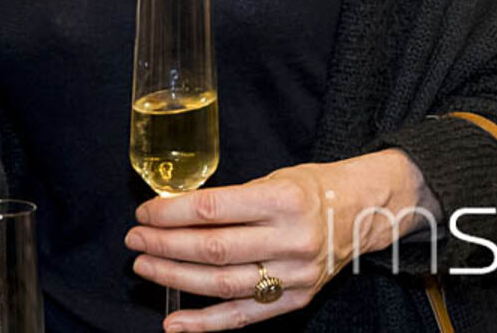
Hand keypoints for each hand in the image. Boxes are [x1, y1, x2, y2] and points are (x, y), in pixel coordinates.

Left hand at [124, 150, 435, 329]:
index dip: (171, 213)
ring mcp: (294, 275)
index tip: (145, 212)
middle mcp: (290, 239)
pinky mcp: (295, 300)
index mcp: (282, 200)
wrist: (361, 212)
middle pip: (213, 248)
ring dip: (175, 277)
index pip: (213, 209)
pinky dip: (204, 323)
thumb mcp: (272, 178)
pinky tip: (173, 322)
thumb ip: (229, 199)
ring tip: (144, 266)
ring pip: (222, 284)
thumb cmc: (309, 189)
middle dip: (165, 244)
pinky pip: (243, 316)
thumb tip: (172, 212)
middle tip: (134, 239)